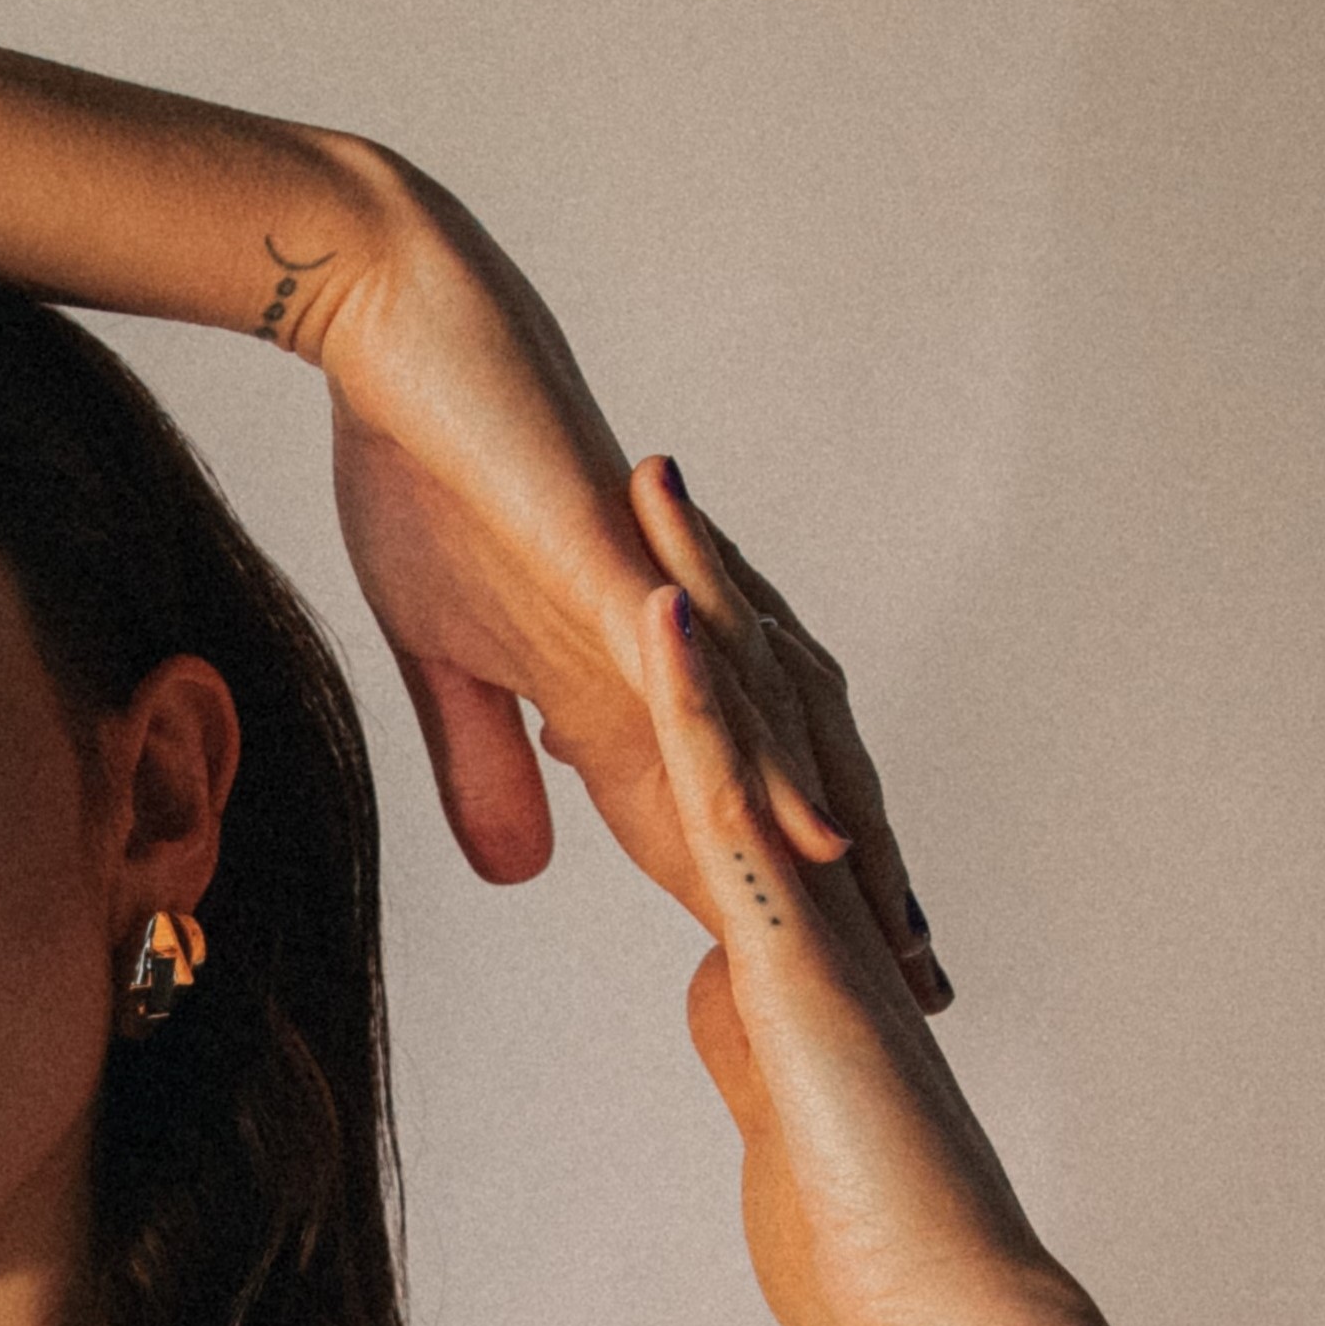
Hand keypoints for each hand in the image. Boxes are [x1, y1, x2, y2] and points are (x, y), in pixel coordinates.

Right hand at [310, 167, 937, 1001]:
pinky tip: (819, 831)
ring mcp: (658, 613)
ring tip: (906, 943)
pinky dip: (765, 760)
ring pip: (777, 746)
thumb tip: (524, 875)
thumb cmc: (420, 472)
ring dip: (842, 848)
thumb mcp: (443, 658)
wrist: (399, 334)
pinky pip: (708, 683)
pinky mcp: (623, 579)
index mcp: (628, 676)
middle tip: (925, 991)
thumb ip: (488, 764)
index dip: (768, 899)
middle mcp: (671, 649)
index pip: (711, 813)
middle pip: (784, 787)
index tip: (829, 983)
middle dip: (851, 892)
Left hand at [624, 456, 1061, 1325]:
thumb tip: (718, 980)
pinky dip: (702, 703)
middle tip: (649, 471)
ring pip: (752, 724)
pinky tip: (664, 610)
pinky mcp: (795, 945)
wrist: (938, 1312)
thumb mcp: (774, 1109)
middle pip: (754, 709)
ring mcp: (810, 910)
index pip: (735, 767)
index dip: (694, 671)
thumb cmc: (861, 1248)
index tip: (645, 575)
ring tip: (650, 481)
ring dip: (704, 597)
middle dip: (703, 587)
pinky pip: (740, 800)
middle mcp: (812, 891)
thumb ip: (748, 1034)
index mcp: (794, 926)